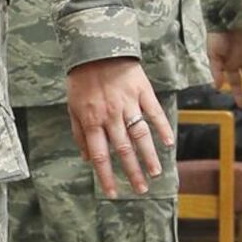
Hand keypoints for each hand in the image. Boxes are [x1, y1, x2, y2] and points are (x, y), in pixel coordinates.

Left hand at [65, 57, 174, 198]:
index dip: (106, 176)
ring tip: (156, 173)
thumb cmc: (82, 79)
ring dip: (149, 156)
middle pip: (123, 150)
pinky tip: (168, 143)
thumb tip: (87, 158)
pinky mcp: (142, 91)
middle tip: (142, 190)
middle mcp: (110, 116)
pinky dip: (162, 128)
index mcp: (92, 121)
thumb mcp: (72, 107)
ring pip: (140, 135)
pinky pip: (154, 112)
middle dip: (133, 173)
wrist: (96, 48)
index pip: (100, 156)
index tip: (114, 193)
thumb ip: (79, 133)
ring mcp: (128, 104)